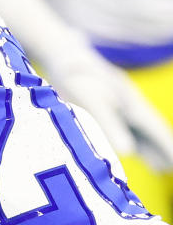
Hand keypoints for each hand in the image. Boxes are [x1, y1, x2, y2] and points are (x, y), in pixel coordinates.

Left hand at [42, 33, 172, 169]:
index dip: (168, 149)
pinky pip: (124, 128)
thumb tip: (128, 152)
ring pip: (140, 131)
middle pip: (152, 132)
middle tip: (172, 170)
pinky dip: (133, 142)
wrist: (62, 54)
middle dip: (164, 151)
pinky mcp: (105, 104)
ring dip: (151, 149)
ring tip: (160, 168)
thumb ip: (111, 125)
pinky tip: (132, 151)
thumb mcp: (93, 100)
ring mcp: (119, 104)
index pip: (157, 132)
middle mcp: (130, 105)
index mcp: (132, 105)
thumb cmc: (78, 77)